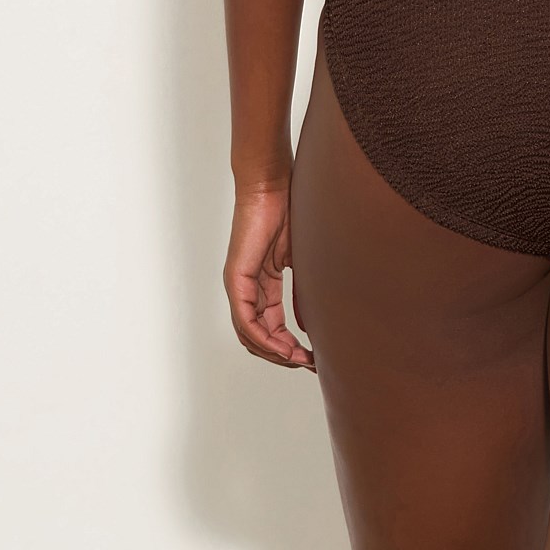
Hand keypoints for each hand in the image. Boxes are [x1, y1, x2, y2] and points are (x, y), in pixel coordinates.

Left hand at [223, 181, 315, 371]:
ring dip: (274, 352)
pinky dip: (263, 338)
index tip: (312, 357)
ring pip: (249, 334)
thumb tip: (308, 326)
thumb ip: (302, 293)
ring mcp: (239, 285)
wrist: (273, 186)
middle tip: (309, 364)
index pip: (270, 327)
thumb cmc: (290, 212)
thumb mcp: (301, 261)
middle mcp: (246, 288)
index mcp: (262, 284)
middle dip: (283, 355)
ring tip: (299, 360)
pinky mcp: (236, 279)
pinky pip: (244, 319)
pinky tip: (283, 347)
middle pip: (258, 337)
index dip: (290, 346)